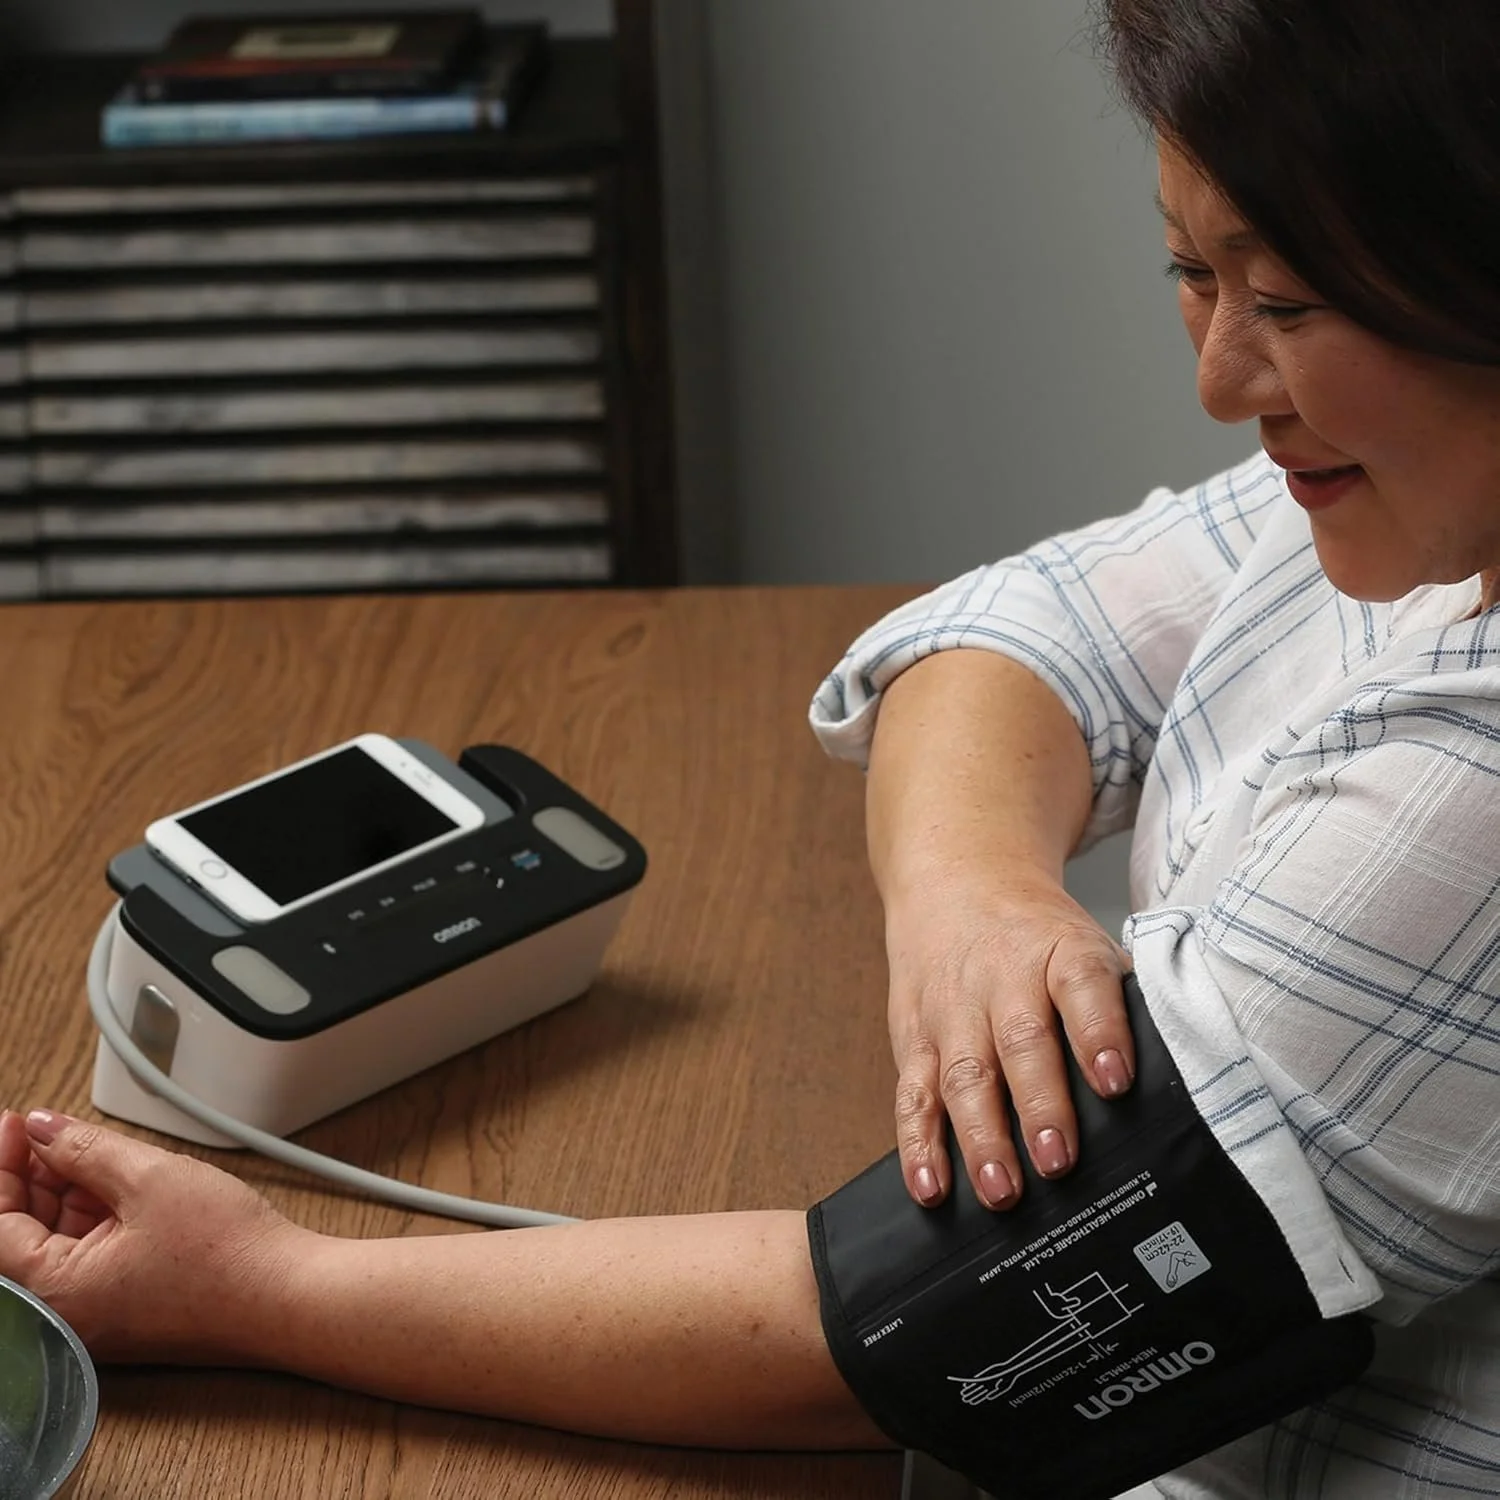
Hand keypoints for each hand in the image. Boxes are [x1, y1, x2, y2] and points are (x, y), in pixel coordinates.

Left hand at [0, 1109, 305, 1361]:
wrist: (285, 1295)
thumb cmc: (227, 1253)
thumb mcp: (149, 1178)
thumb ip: (84, 1149)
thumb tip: (43, 1130)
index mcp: (55, 1293)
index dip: (1, 1165)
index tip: (17, 1124)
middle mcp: (64, 1315)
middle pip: (19, 1236)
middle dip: (29, 1178)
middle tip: (45, 1130)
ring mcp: (96, 1315)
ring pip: (55, 1244)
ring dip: (62, 1194)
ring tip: (89, 1150)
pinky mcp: (125, 1308)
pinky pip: (87, 1257)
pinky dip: (91, 1217)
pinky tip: (112, 1181)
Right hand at [885, 866, 1132, 1209]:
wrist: (957, 882)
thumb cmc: (1037, 936)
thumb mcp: (1085, 945)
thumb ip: (1122, 1004)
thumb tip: (1181, 1075)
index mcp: (1059, 951)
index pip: (1082, 985)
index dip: (1100, 1033)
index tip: (1116, 1082)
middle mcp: (1001, 979)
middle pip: (1020, 1041)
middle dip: (1039, 1105)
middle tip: (1057, 1161)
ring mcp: (952, 1011)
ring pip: (963, 1075)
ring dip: (980, 1137)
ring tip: (1001, 1191)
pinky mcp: (913, 1039)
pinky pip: (912, 1095)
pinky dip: (918, 1145)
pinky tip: (930, 1187)